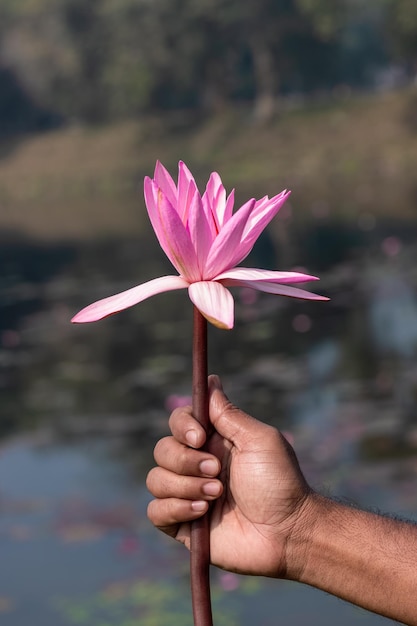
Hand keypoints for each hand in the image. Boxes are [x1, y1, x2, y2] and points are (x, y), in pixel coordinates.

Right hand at [147, 375, 311, 577]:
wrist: (287, 533)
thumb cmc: (280, 483)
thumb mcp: (259, 440)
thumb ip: (229, 413)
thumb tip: (210, 379)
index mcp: (213, 442)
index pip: (179, 422)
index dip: (182, 426)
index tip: (200, 438)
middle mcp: (196, 465)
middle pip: (162, 449)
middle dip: (186, 461)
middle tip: (216, 472)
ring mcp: (187, 494)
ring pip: (155, 479)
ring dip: (184, 486)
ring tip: (216, 496)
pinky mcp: (182, 524)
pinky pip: (155, 511)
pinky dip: (175, 508)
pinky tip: (202, 512)